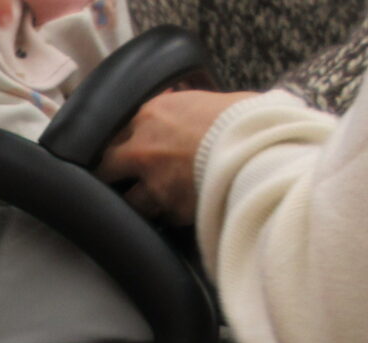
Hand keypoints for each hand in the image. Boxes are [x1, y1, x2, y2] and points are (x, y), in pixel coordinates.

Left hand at [100, 89, 259, 224]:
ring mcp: (153, 182)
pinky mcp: (169, 210)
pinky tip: (177, 213)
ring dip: (138, 202)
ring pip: (128, 200)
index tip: (124, 148)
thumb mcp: (214, 100)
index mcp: (152, 114)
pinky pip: (160, 217)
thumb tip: (181, 105)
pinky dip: (167, 216)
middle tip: (118, 181)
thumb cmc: (245, 120)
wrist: (261, 150)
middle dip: (111, 174)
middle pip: (106, 166)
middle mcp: (143, 148)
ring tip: (150, 203)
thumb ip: (187, 106)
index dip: (121, 141)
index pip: (116, 128)